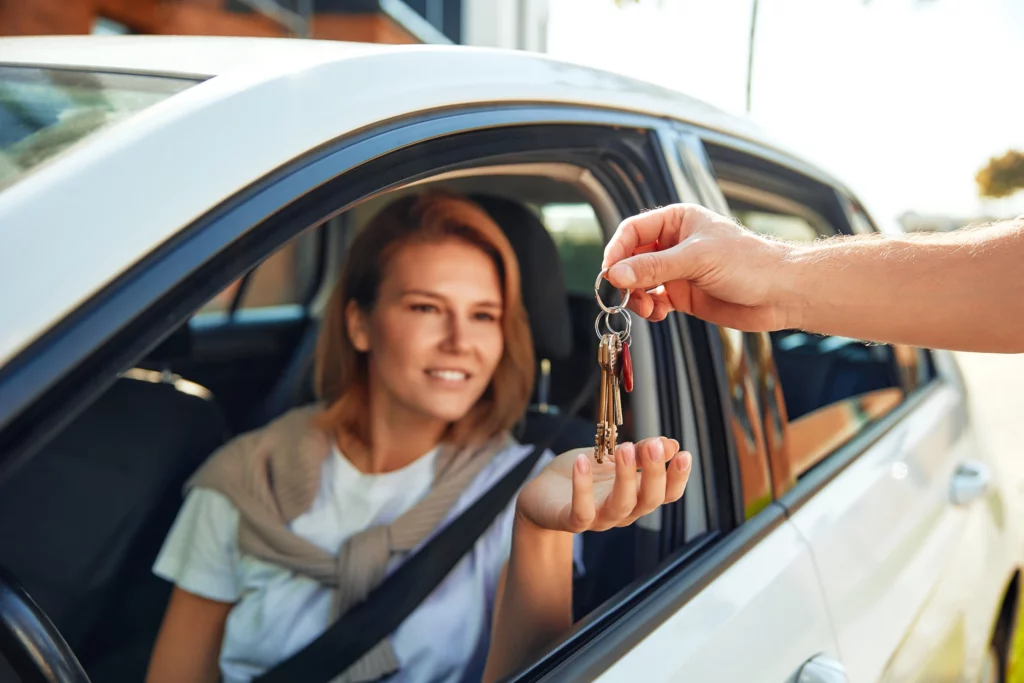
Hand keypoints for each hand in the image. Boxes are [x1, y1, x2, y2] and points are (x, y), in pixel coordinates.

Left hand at [516, 438, 690, 532]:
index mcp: (636, 496)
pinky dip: (582, 487)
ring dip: (625, 477)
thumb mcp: (611, 457)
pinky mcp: (572, 521)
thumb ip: (638, 453)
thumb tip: (670, 443)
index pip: (666, 494)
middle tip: (654, 445)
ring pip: (621, 506)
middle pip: (648, 500)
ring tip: (624, 448)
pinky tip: (582, 462)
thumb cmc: (580, 474)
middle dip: (654, 473)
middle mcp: (622, 512)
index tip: (684, 454)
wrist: (542, 492)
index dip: (677, 478)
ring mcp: (598, 519)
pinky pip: (581, 511)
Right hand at [601, 203, 802, 329]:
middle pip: (632, 259)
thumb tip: (615, 275)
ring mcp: (677, 271)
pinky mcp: (683, 295)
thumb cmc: (749, 263)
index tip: (609, 272)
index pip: (633, 231)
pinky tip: (659, 314)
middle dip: (625, 279)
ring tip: (647, 309)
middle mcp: (673, 244)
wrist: (780, 293)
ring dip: (636, 297)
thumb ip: (653, 267)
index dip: (617, 250)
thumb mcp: (696, 259)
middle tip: (624, 295)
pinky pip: (654, 301)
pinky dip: (650, 309)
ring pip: (639, 283)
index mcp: (677, 221)